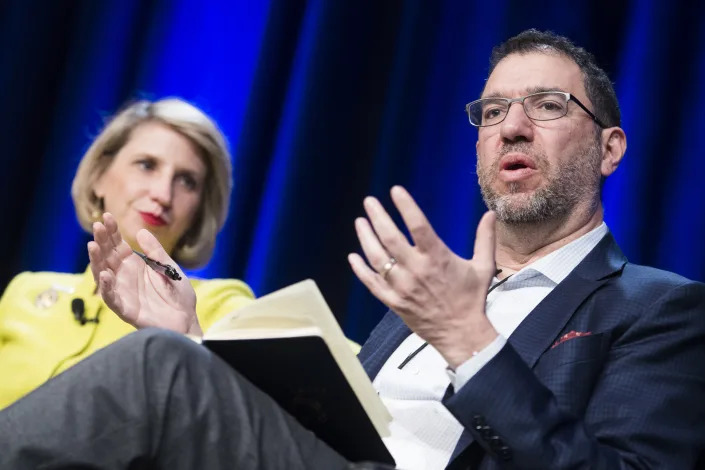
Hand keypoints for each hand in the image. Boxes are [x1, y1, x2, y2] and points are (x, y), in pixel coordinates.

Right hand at [87, 212, 202, 335]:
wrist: (187, 319)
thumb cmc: (178, 294)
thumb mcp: (169, 267)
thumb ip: (156, 252)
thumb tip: (141, 232)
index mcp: (133, 265)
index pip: (117, 245)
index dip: (111, 232)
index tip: (106, 216)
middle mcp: (124, 277)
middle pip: (107, 257)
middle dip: (101, 241)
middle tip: (97, 226)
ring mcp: (123, 293)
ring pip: (104, 276)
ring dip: (97, 261)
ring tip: (93, 246)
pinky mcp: (126, 310)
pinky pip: (113, 299)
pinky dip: (107, 288)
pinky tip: (106, 275)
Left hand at [347, 186, 497, 367]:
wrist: (461, 334)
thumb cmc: (472, 299)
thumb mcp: (483, 267)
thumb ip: (485, 239)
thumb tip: (490, 213)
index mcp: (438, 258)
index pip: (418, 225)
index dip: (405, 206)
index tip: (395, 190)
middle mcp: (417, 271)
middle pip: (391, 238)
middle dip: (378, 217)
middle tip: (369, 201)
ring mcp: (402, 287)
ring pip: (377, 259)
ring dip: (366, 238)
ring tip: (360, 221)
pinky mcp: (394, 302)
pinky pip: (372, 284)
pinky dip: (360, 270)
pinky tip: (353, 256)